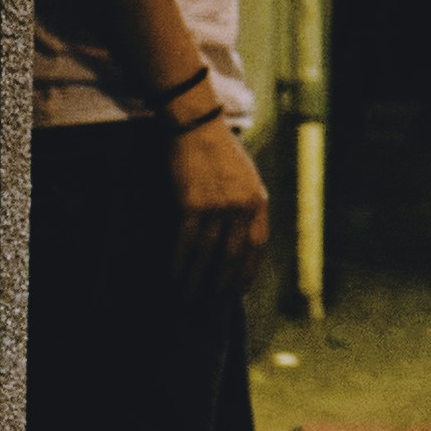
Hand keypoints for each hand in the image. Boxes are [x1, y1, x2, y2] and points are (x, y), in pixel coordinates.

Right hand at [168, 112, 270, 294]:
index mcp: (258, 200)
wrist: (196, 126)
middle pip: (232, 257)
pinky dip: (177, 264)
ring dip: (196, 280)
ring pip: (207, 256)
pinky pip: (185, 244)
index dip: (246, 272)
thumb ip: (247, 206)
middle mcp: (242, 207)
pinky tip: (171, 277)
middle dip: (220, 284)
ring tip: (187, 298)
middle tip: (210, 304)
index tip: (238, 292)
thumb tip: (239, 241)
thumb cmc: (219, 150)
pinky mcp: (191, 206)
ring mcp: (218, 208)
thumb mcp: (246, 177)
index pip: (257, 246)